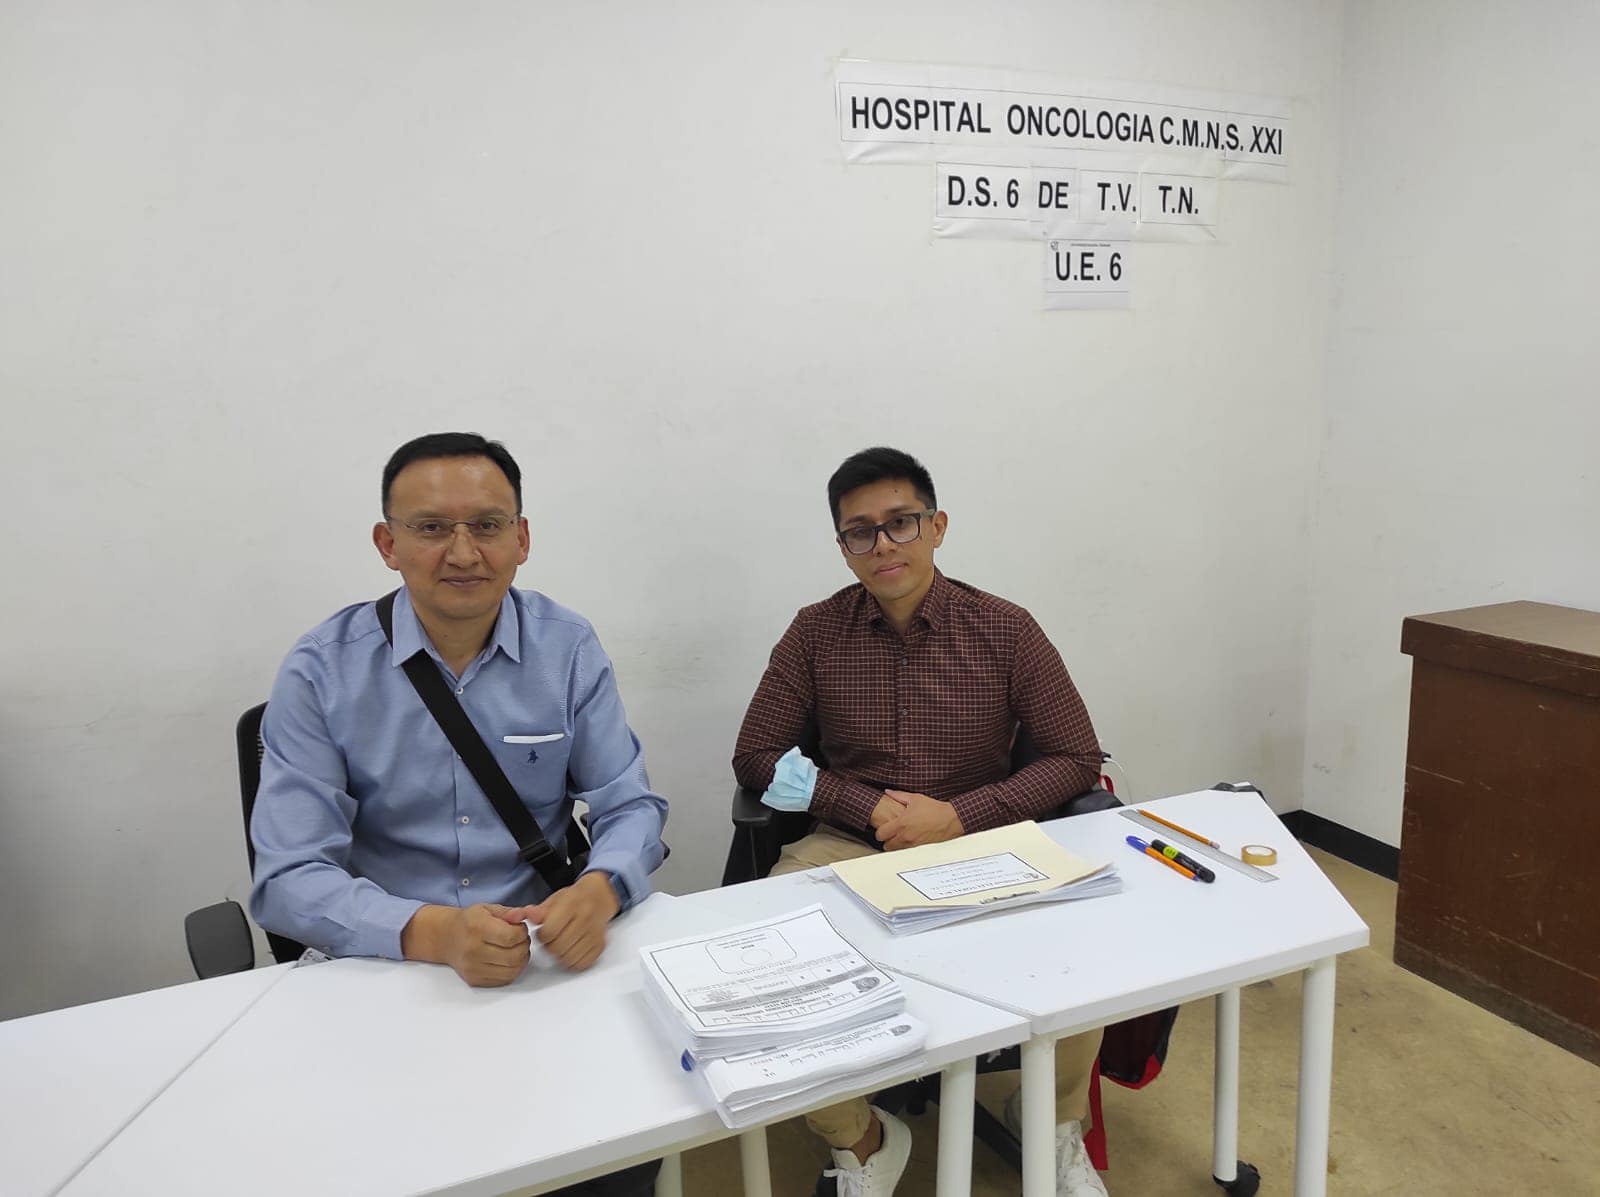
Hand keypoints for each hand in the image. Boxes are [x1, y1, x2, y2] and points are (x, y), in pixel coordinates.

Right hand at [401, 903, 531, 987]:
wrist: (446, 938)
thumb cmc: (468, 922)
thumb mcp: (488, 908)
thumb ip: (509, 912)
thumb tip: (524, 915)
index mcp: (477, 928)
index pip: (511, 937)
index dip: (522, 933)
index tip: (520, 928)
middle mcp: (473, 950)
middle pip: (514, 956)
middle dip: (524, 947)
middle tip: (520, 940)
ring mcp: (473, 968)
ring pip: (512, 971)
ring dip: (521, 960)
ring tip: (515, 949)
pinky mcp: (474, 980)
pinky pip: (504, 980)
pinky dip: (512, 970)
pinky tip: (508, 960)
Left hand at [510, 872, 618, 972]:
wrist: (599, 897)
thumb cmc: (573, 900)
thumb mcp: (553, 900)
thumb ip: (533, 911)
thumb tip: (514, 917)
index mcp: (571, 905)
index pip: (550, 931)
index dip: (542, 934)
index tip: (544, 931)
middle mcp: (585, 919)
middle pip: (558, 947)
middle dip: (550, 946)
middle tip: (552, 939)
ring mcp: (595, 934)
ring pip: (569, 958)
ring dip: (560, 955)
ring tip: (561, 944)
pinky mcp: (600, 946)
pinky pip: (582, 964)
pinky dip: (573, 961)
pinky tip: (571, 950)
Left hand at [875, 790, 963, 850]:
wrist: (950, 819)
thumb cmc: (934, 809)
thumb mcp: (915, 798)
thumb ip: (898, 795)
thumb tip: (888, 792)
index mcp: (902, 823)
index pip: (880, 834)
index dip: (880, 831)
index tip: (883, 828)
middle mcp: (906, 836)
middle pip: (886, 846)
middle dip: (887, 840)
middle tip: (891, 834)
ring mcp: (913, 844)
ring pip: (897, 851)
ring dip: (896, 845)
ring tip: (900, 837)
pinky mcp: (921, 849)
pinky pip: (908, 852)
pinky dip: (906, 848)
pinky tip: (910, 840)